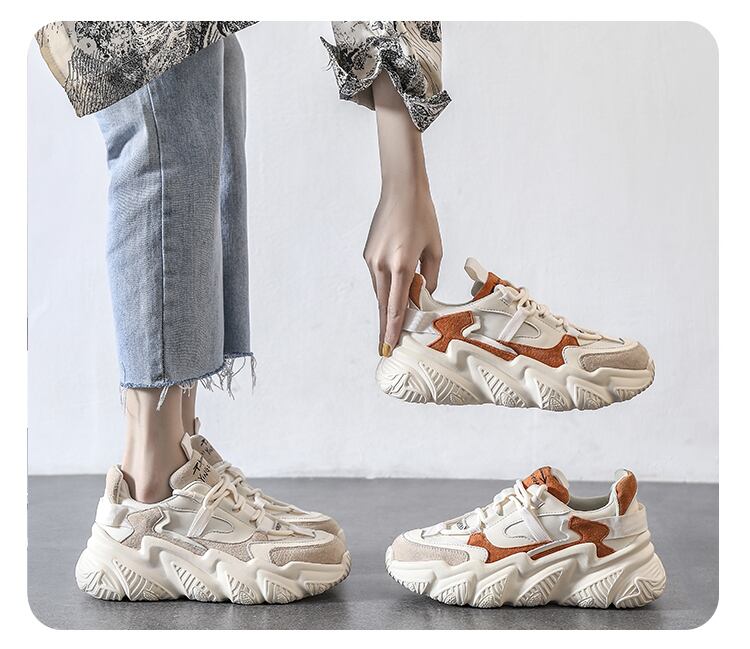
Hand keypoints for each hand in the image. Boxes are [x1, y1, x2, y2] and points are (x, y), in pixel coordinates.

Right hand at [368, 73, 441, 355]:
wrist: (401, 190)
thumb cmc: (423, 217)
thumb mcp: (435, 248)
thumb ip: (430, 276)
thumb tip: (424, 294)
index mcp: (402, 265)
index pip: (396, 306)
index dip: (392, 329)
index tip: (388, 346)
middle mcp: (382, 265)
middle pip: (383, 304)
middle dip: (385, 325)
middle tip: (386, 346)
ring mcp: (371, 259)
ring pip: (378, 291)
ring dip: (386, 305)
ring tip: (393, 321)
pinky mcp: (367, 253)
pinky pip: (376, 277)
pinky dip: (384, 286)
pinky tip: (393, 289)